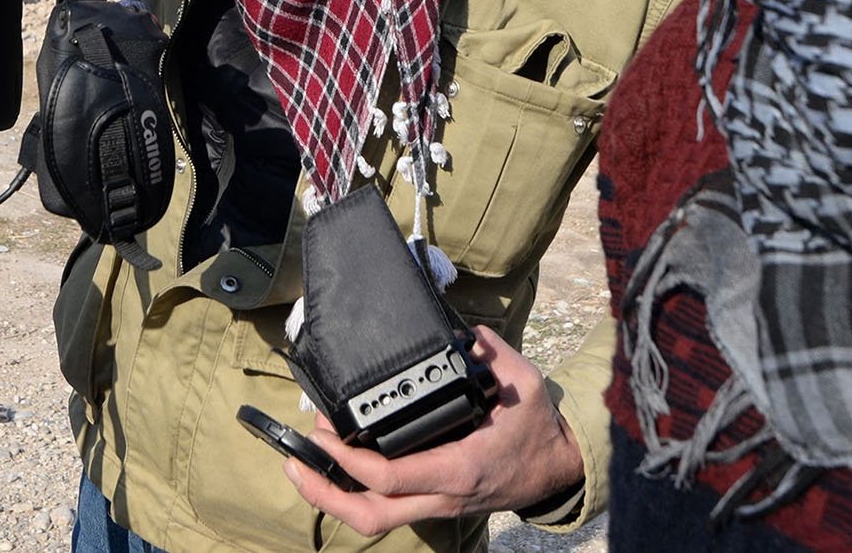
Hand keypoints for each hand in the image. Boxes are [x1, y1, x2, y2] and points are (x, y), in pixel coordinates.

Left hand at [284, 326, 583, 534]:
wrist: (557, 469)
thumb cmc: (537, 428)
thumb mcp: (523, 382)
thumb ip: (489, 352)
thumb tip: (459, 332)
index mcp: (459, 468)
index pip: (390, 476)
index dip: (348, 460)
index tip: (322, 433)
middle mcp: (442, 495)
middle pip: (370, 513)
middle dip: (325, 492)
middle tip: (294, 460)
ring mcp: (437, 505)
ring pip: (374, 520)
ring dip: (332, 498)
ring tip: (300, 467)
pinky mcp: (434, 504)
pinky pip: (386, 510)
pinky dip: (354, 495)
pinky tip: (332, 472)